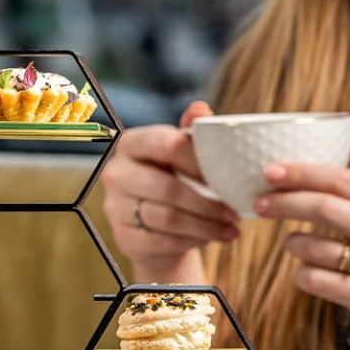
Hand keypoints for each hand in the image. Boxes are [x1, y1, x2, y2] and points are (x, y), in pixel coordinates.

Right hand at [100, 101, 239, 282]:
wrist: (155, 226)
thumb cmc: (174, 181)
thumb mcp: (183, 156)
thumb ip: (192, 133)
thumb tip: (200, 108)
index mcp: (130, 144)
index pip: (166, 144)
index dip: (200, 161)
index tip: (227, 175)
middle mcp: (116, 172)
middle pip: (167, 187)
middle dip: (207, 203)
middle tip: (235, 212)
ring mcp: (114, 206)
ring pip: (167, 218)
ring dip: (205, 225)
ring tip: (231, 228)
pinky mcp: (123, 236)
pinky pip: (162, 240)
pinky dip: (192, 241)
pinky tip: (211, 238)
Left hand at [254, 125, 349, 341]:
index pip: (342, 180)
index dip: (302, 173)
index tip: (270, 170)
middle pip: (324, 208)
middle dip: (284, 202)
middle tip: (259, 202)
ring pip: (315, 247)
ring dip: (293, 242)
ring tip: (292, 240)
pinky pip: (319, 282)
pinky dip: (303, 275)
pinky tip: (307, 271)